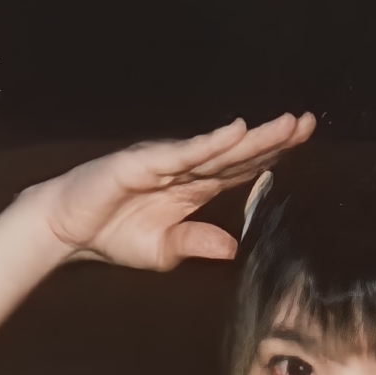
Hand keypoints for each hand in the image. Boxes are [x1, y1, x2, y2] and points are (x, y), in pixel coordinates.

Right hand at [38, 111, 315, 272]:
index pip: (242, 169)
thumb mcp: (163, 250)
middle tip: (307, 123)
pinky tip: (236, 133)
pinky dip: (210, 143)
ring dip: (253, 137)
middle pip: (239, 153)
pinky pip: (183, 153)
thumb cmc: (113, 235)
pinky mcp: (144, 162)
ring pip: (218, 148)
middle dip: (275, 138)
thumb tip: (232, 248)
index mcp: (195, 188)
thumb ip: (197, 244)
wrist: (68, 229)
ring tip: (287, 125)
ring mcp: (166, 162)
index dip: (273, 156)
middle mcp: (186, 169)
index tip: (303, 142)